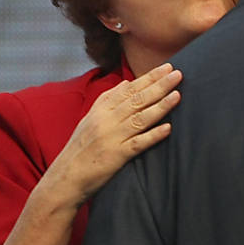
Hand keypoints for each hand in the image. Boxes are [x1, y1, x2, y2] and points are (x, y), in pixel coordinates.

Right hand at [44, 62, 182, 205]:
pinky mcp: (116, 156)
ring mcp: (112, 138)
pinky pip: (137, 144)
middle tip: (177, 73)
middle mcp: (107, 120)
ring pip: (140, 118)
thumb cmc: (80, 148)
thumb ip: (107, 101)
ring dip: (160, 106)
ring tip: (177, 95)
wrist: (65, 177)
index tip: (166, 67)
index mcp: (101, 110)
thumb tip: (126, 84)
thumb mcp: (90, 119)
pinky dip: (153, 135)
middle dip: (159, 85)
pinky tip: (168, 128)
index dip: (149, 78)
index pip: (129, 89)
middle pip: (137, 100)